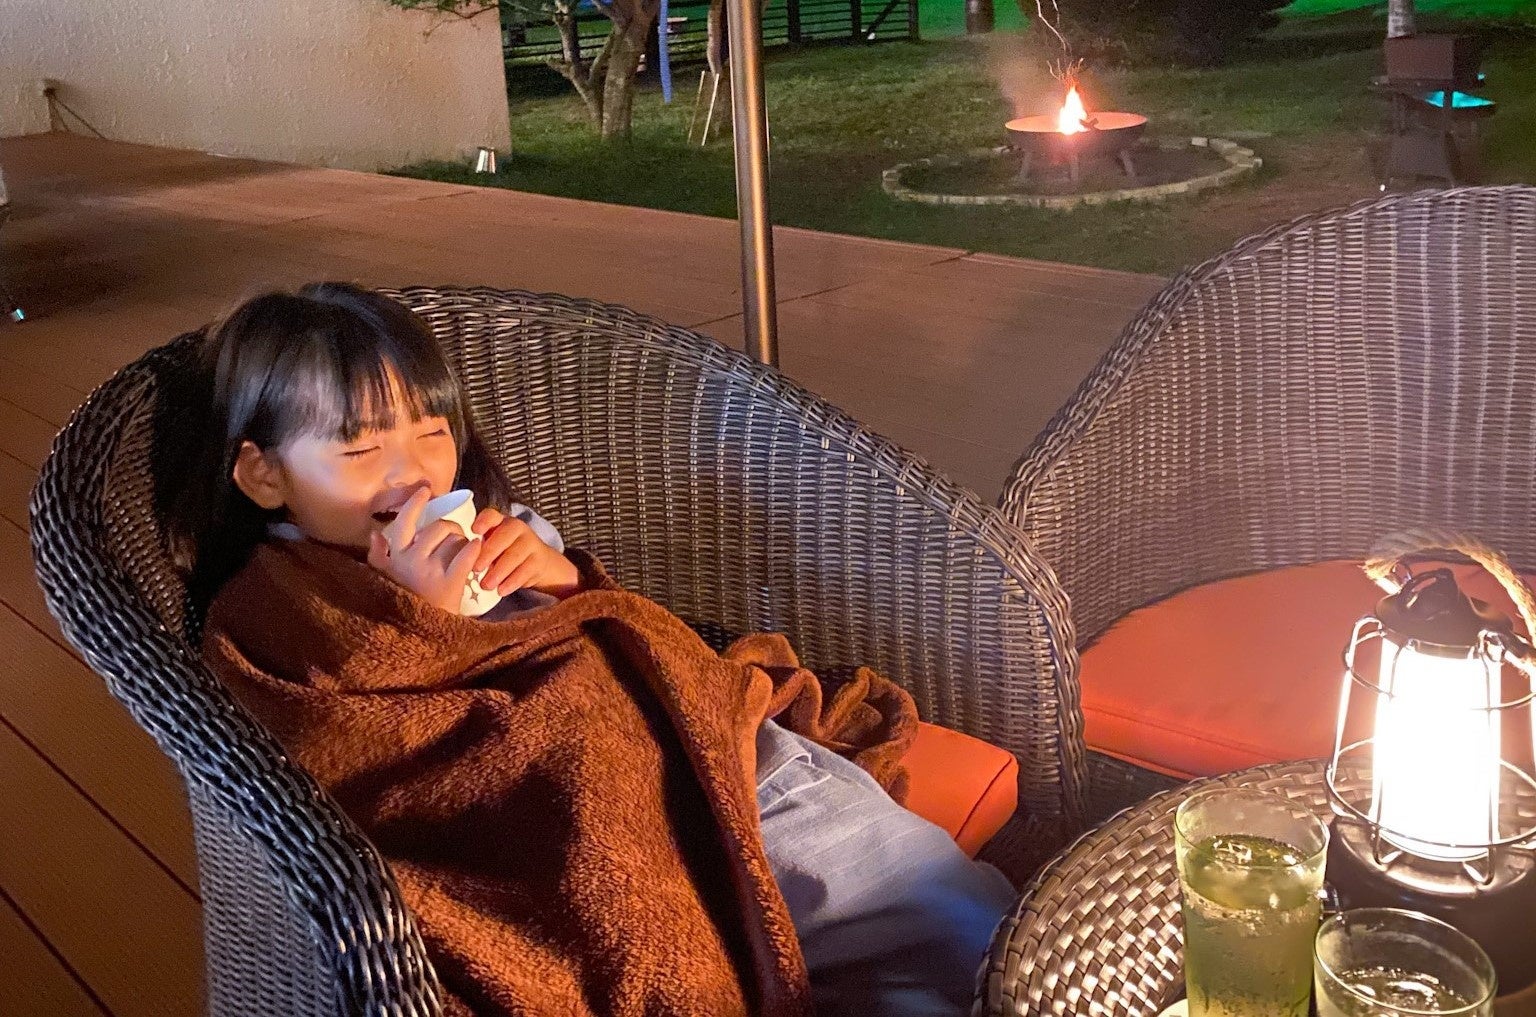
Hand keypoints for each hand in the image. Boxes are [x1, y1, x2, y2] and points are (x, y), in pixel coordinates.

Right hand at [366, 488, 481, 613]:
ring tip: (463, 553)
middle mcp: (411, 561)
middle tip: (455, 538)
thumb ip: (378, 557)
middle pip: (437, 528)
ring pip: (454, 539)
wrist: (421, 636)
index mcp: (396, 558)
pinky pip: (466, 555)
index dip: (414, 504)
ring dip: (463, 541)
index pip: (403, 523)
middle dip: (450, 528)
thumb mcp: (384, 580)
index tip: (425, 490)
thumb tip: (374, 533)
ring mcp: (430, 572)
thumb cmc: (405, 603)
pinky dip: (474, 549)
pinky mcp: (450, 584)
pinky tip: (476, 550)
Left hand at [470, 507, 580, 599]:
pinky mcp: (539, 560)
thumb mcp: (491, 547)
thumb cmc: (506, 554)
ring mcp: (530, 543)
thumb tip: (457, 561)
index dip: (483, 521)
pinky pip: (525, 571)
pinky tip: (501, 590)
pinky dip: (511, 582)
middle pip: (503, 537)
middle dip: (488, 553)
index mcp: (500, 522)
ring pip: (514, 556)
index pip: (491, 515)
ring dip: (498, 572)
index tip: (474, 531)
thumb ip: (477, 549)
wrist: (538, 562)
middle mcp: (517, 528)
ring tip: (486, 585)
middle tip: (476, 569)